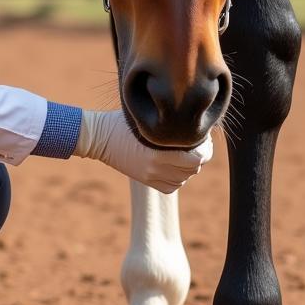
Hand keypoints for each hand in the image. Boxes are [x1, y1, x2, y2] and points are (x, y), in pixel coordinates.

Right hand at [74, 109, 212, 193]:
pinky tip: (175, 165)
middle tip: (199, 142)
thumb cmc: (121, 121)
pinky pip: (172, 187)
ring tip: (186, 152)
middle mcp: (156, 168)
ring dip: (189, 167)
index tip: (203, 136)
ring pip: (185, 178)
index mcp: (158, 151)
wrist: (98, 138)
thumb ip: (168, 123)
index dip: (205, 147)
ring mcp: (151, 176)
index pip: (197, 157)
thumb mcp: (145, 117)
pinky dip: (178, 177)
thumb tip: (193, 120)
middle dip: (200, 155)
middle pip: (193, 168)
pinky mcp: (146, 180)